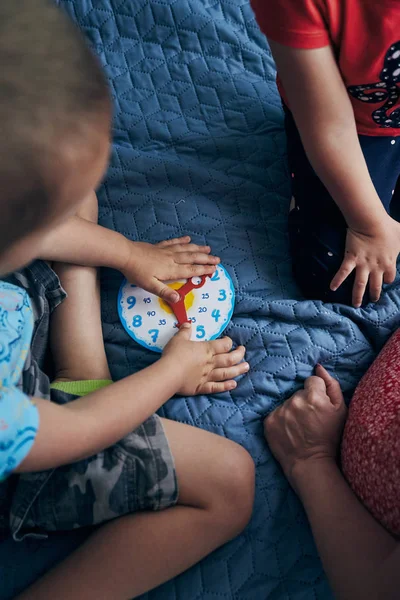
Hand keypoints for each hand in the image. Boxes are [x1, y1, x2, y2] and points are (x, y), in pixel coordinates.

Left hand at [121, 236, 219, 303]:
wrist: (126, 254)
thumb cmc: (137, 272)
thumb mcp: (150, 286)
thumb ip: (165, 292)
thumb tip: (179, 299)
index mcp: (171, 270)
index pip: (191, 270)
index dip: (204, 270)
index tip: (214, 269)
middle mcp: (172, 259)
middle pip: (192, 258)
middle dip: (206, 259)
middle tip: (217, 259)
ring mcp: (166, 250)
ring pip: (186, 249)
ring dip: (198, 249)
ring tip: (208, 248)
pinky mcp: (160, 246)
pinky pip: (174, 242)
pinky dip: (182, 240)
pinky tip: (188, 239)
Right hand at [162, 323, 248, 395]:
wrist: (169, 373)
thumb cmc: (174, 354)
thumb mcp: (178, 339)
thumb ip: (184, 331)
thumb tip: (188, 324)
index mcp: (206, 349)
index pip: (223, 344)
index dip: (228, 342)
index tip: (229, 341)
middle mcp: (210, 363)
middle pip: (229, 359)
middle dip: (239, 355)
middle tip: (243, 351)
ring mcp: (208, 376)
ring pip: (226, 373)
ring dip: (238, 370)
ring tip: (246, 367)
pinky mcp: (202, 387)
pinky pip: (216, 387)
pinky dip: (225, 386)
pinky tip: (233, 385)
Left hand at [264, 365, 346, 488]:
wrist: (311, 463)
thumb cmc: (330, 438)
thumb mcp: (341, 411)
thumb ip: (332, 385)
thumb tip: (319, 367)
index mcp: (314, 396)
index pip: (312, 381)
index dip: (317, 393)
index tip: (318, 406)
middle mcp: (295, 401)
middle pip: (299, 392)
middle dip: (304, 401)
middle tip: (310, 419)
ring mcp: (280, 411)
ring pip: (287, 402)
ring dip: (292, 410)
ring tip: (299, 426)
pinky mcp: (268, 421)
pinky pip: (276, 412)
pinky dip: (281, 419)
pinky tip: (289, 430)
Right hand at [330, 216, 399, 306]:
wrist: (372, 223)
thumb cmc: (388, 228)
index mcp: (389, 263)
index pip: (389, 278)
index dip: (387, 280)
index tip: (384, 281)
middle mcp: (376, 268)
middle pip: (375, 286)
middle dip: (374, 295)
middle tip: (371, 300)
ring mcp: (363, 265)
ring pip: (360, 284)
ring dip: (357, 296)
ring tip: (355, 305)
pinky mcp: (351, 259)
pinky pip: (343, 272)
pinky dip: (337, 280)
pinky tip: (332, 288)